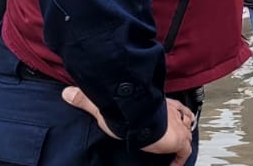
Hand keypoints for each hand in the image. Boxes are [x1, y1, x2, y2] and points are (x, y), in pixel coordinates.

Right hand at [63, 88, 194, 165]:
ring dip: (181, 140)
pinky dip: (180, 159)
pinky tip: (173, 165)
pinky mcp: (178, 141)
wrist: (139, 119)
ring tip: (173, 149)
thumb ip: (86, 100)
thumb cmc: (125, 111)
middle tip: (171, 136)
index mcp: (156, 103)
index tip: (164, 119)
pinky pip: (184, 152)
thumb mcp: (103, 106)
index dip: (168, 112)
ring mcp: (177, 127)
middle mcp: (170, 113)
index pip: (167, 105)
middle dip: (178, 125)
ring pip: (185, 133)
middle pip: (181, 117)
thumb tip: (67, 93)